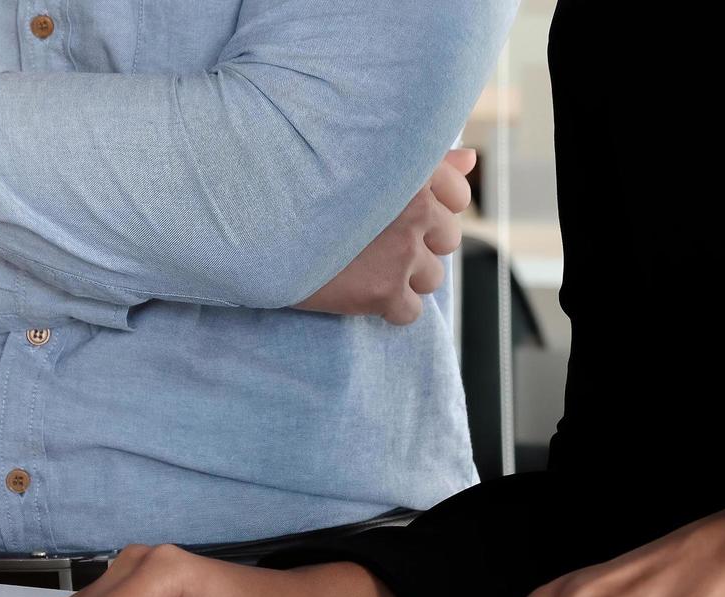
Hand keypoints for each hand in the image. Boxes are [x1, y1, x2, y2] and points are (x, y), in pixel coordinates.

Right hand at [296, 148, 476, 325]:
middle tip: (374, 239)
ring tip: (363, 264)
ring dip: (404, 276)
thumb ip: (428, 160)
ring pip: (432, 277)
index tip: (397, 210)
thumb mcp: (364, 156)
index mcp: (411, 167)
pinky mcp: (384, 291)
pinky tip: (358, 289)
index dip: (430, 207)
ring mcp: (402, 251)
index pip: (457, 195)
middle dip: (418, 243)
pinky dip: (388, 307)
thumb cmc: (303, 182)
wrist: (252, 217)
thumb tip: (472, 162)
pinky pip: (410, 311)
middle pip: (446, 239)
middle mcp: (414, 208)